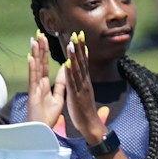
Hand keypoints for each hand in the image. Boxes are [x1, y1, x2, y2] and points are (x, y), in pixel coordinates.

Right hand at [25, 32, 67, 128]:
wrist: (42, 131)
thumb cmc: (48, 116)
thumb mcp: (58, 97)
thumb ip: (61, 83)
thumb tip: (65, 69)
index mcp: (44, 84)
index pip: (45, 65)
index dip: (45, 53)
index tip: (45, 39)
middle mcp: (38, 84)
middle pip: (39, 63)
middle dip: (39, 48)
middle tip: (39, 33)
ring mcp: (34, 88)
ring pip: (35, 68)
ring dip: (35, 54)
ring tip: (35, 40)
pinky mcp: (33, 94)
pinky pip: (33, 79)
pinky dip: (32, 68)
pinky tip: (31, 57)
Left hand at [59, 31, 106, 146]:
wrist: (90, 124)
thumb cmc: (85, 110)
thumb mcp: (83, 93)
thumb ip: (82, 82)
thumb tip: (82, 72)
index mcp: (85, 81)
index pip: (83, 62)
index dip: (81, 49)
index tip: (79, 36)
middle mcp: (84, 82)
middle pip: (81, 62)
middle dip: (79, 47)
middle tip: (77, 33)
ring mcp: (81, 88)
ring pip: (77, 69)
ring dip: (74, 56)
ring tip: (71, 43)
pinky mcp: (75, 95)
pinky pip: (72, 82)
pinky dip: (69, 72)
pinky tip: (67, 64)